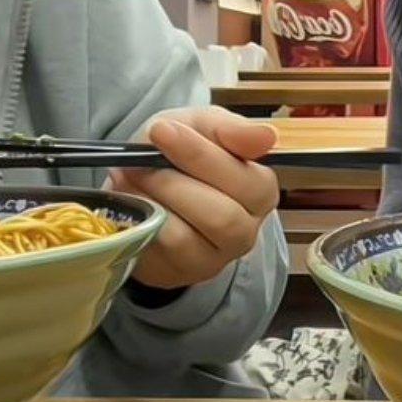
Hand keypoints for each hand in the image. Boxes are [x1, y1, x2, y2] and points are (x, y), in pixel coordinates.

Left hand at [109, 107, 279, 289]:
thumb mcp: (201, 126)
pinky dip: (139, 223)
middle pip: (221, 216)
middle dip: (172, 183)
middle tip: (140, 161)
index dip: (199, 154)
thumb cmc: (180, 151)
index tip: (162, 130)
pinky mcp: (178, 274)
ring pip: (184, 238)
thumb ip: (231, 130)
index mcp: (261, 191)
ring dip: (152, 203)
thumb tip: (268, 135)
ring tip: (133, 179)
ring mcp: (212, 259)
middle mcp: (246, 232)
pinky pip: (155, 253)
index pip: (244, 180)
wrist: (143, 184)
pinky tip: (133, 203)